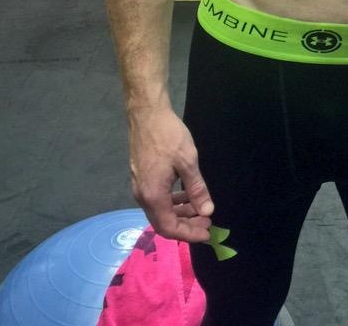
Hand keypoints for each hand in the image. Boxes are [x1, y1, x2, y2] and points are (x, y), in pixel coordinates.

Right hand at [128, 104, 213, 242]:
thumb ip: (197, 189)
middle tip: (207, 222)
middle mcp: (143, 195)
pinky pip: (158, 198)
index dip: (188, 234)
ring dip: (180, 212)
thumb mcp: (188, 162)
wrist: (146, 113)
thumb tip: (207, 211)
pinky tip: (186, 193)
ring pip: (160, 210)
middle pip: (163, 222)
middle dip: (186, 225)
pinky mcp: (142, 176)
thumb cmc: (168, 136)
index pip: (169, 228)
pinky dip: (173, 201)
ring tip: (200, 209)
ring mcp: (140, 186)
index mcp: (153, 195)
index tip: (207, 234)